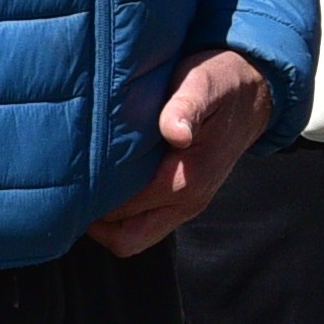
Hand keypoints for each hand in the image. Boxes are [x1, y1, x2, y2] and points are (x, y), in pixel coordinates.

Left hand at [87, 49, 273, 256]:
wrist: (255, 91)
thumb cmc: (220, 83)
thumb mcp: (204, 84)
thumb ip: (187, 106)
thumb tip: (176, 131)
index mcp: (187, 178)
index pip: (125, 211)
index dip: (93, 199)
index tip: (69, 179)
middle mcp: (188, 201)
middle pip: (126, 239)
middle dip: (94, 223)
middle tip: (68, 190)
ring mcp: (187, 205)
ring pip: (134, 237)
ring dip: (108, 221)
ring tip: (83, 188)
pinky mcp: (184, 200)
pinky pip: (145, 224)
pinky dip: (123, 215)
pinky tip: (106, 183)